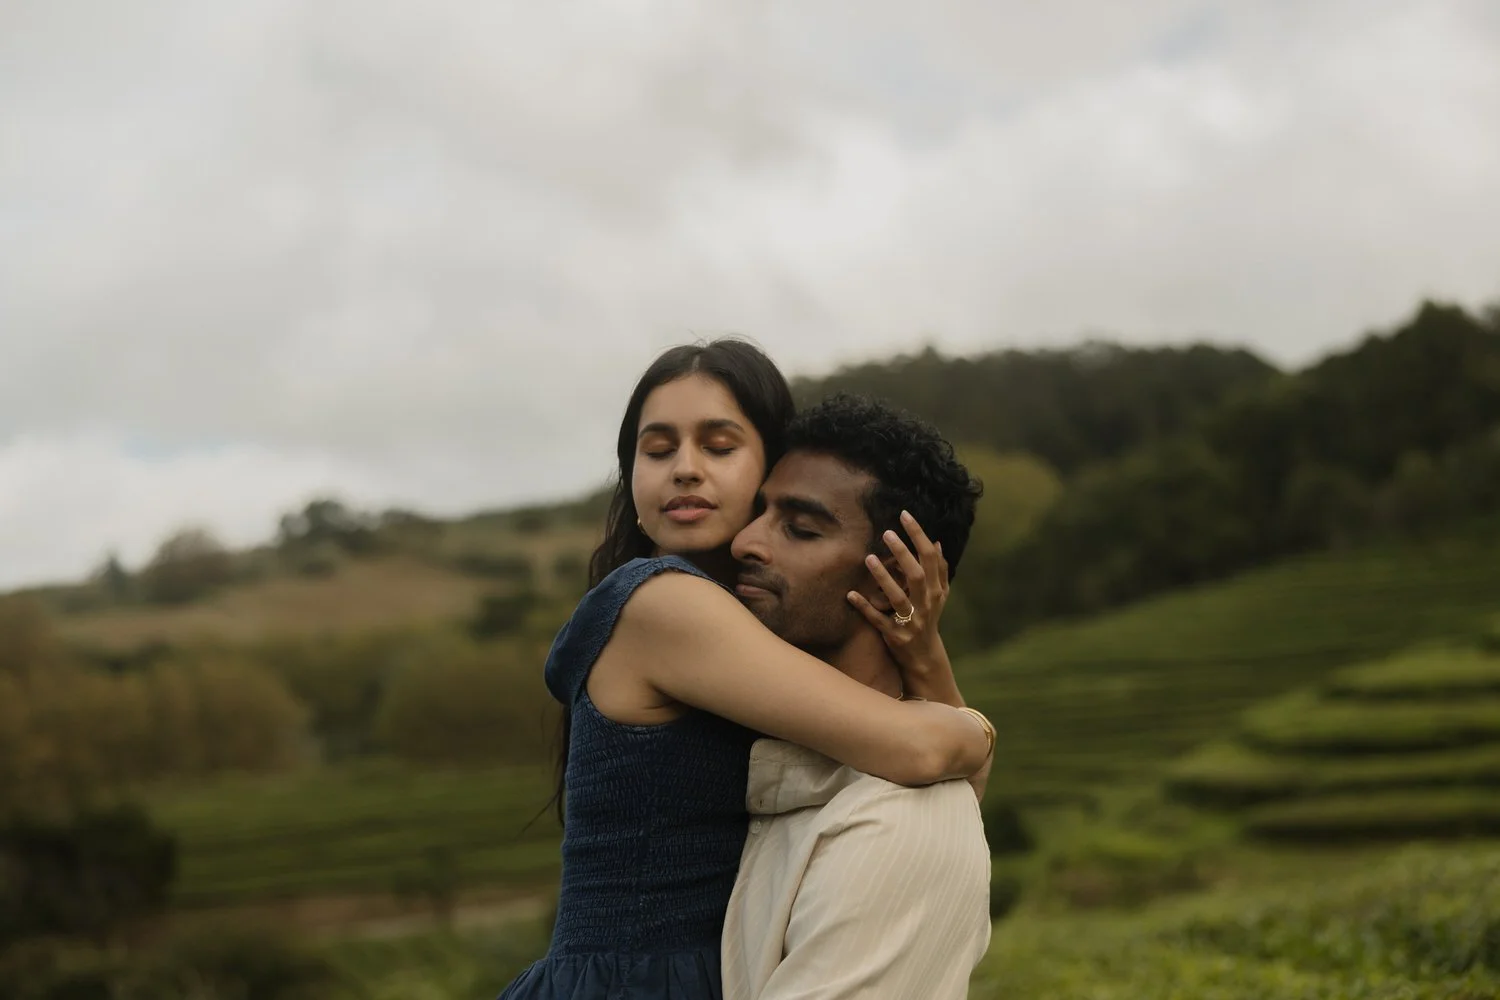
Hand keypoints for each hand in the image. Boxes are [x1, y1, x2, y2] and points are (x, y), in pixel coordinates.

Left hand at [846, 511, 960, 703]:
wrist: (924, 657)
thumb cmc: (928, 619)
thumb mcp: (938, 596)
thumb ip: (939, 571)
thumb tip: (937, 543)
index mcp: (936, 591)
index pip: (930, 558)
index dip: (918, 536)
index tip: (905, 516)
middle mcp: (926, 605)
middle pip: (917, 575)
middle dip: (903, 553)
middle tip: (886, 532)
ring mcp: (911, 621)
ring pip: (898, 597)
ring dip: (883, 578)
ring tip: (869, 558)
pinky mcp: (894, 636)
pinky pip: (878, 620)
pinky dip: (865, 607)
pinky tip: (850, 594)